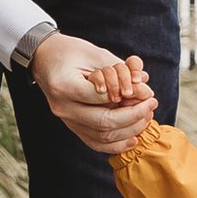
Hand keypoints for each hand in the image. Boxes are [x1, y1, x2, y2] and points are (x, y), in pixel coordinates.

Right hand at [30, 32, 157, 153]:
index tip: (148, 92)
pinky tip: (133, 139)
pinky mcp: (72, 126)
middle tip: (151, 105)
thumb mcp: (96, 54)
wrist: (45, 59)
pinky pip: (95, 143)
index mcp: (63, 86)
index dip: (130, 97)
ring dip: (130, 130)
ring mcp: (65, 119)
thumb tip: (145, 89)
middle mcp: (62, 107)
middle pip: (103, 122)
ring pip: (102, 137)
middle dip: (134, 116)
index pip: (103, 97)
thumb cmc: (71, 52)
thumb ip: (120, 72)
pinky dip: (116, 145)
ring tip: (145, 117)